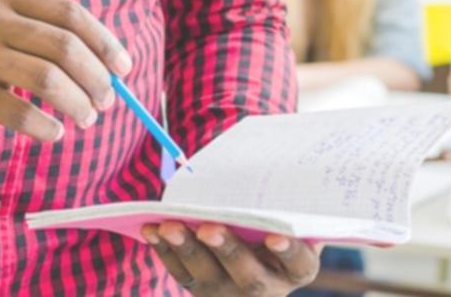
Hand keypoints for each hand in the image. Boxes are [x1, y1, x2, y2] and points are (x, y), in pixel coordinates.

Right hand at [0, 0, 132, 141]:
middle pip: (64, 47)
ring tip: (88, 118)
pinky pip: (16, 112)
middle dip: (96, 78)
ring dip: (77, 103)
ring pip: (46, 79)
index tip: (124, 68)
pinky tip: (55, 132)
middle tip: (107, 100)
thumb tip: (104, 66)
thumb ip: (43, 27)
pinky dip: (44, 126)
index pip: (70, 14)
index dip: (104, 42)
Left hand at [143, 221, 319, 294]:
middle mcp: (267, 288)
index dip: (288, 251)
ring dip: (188, 250)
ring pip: (208, 277)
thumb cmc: (283, 224)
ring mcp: (231, 292)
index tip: (276, 236)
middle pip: (248, 277)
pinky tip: (152, 229)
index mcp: (297, 269)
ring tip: (170, 226)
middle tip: (208, 228)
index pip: (298, 264)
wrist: (260, 258)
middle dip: (227, 250)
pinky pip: (181, 273)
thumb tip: (292, 166)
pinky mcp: (202, 289)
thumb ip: (298, 205)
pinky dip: (165, 250)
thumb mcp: (296, 219)